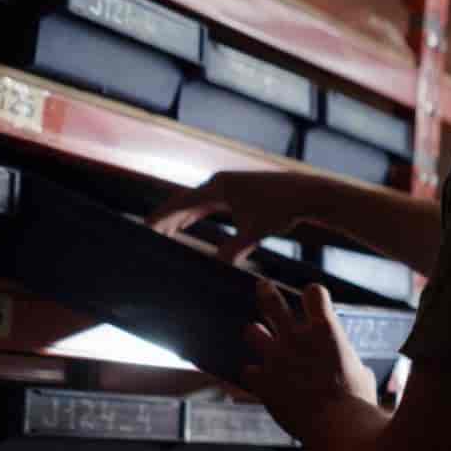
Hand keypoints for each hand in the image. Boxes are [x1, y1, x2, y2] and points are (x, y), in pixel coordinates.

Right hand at [150, 170, 332, 262]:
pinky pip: (207, 205)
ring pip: (194, 203)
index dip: (161, 217)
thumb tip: (216, 266)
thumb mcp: (255, 231)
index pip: (181, 203)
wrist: (306, 193)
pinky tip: (186, 227)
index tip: (143, 227)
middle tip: (144, 234)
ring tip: (158, 233)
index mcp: (218, 187)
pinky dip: (194, 216)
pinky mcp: (236, 192)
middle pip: (183, 201)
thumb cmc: (282, 208)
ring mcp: (227, 186)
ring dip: (177, 217)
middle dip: (164, 218)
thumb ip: (234, 249)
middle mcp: (219, 183)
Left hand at [241, 282, 378, 444]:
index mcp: (326, 330)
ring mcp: (276, 358)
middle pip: (272, 303)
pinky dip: (255, 375)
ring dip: (256, 334)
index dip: (313, 294)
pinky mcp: (263, 381)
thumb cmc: (358, 402)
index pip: (314, 292)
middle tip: (262, 286)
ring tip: (256, 334)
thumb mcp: (362, 373)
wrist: (338, 427)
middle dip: (266, 293)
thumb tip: (353, 367)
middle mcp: (297, 338)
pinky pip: (249, 371)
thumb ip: (349, 362)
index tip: (314, 300)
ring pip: (252, 332)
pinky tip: (260, 382)